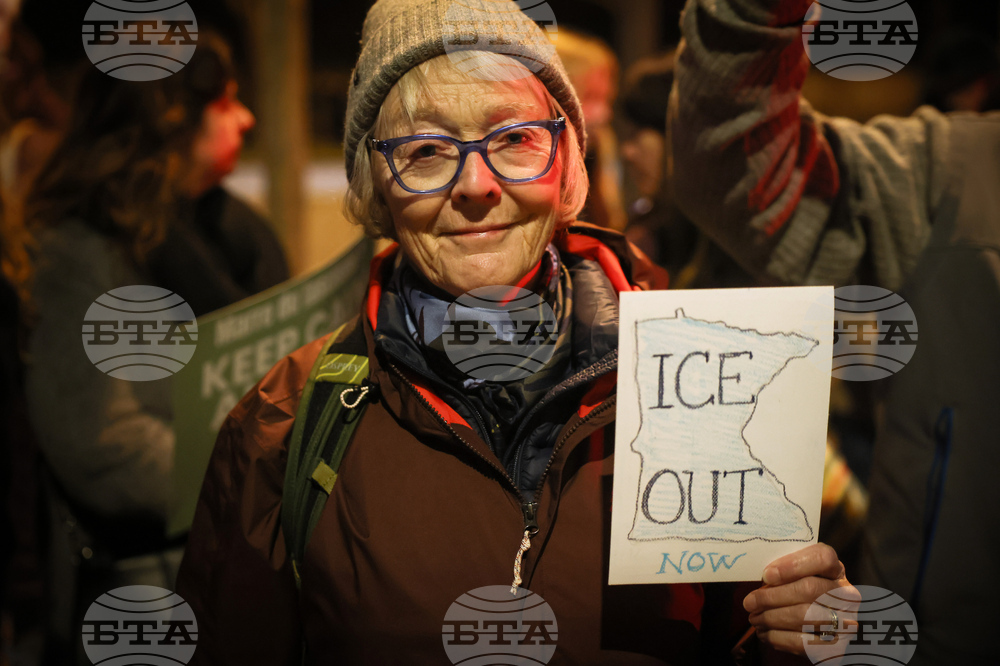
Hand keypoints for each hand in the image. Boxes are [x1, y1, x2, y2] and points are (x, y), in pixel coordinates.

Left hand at [743, 543, 858, 655]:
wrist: (826, 628)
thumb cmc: (804, 594)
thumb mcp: (799, 576)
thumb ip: (785, 571)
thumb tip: (765, 577)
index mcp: (836, 569)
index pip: (822, 557)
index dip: (793, 565)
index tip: (766, 575)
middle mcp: (846, 594)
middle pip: (809, 589)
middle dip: (772, 597)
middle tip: (749, 602)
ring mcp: (846, 621)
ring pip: (805, 616)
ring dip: (772, 618)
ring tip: (754, 618)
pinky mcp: (837, 647)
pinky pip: (804, 642)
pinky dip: (778, 637)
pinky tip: (764, 633)